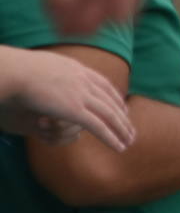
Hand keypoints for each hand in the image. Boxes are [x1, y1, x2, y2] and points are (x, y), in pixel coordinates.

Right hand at [0, 45, 134, 149]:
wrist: (13, 71)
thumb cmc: (18, 68)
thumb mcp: (42, 65)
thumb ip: (52, 71)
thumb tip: (51, 71)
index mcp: (77, 69)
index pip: (104, 85)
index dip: (115, 98)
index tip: (123, 108)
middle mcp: (84, 80)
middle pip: (111, 101)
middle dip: (123, 117)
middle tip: (131, 130)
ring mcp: (81, 94)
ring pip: (109, 115)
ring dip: (122, 130)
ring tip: (130, 142)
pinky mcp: (74, 109)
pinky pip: (98, 127)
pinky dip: (111, 138)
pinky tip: (119, 147)